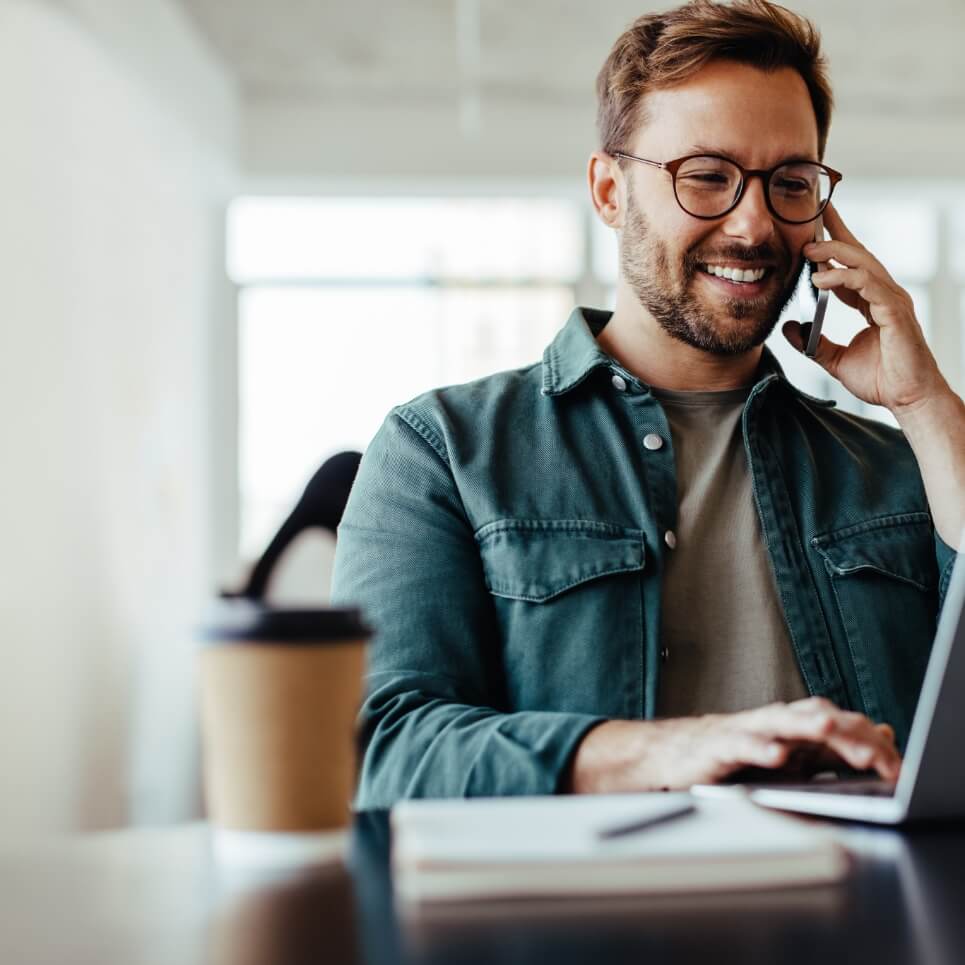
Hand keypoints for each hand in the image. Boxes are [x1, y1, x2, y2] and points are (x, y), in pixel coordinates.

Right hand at [565, 697, 900, 792]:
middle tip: (878, 755)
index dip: (870, 743)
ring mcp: (745, 731)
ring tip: (827, 731)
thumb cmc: (731, 757)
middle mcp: (773, 722)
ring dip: (805, 726)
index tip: (896, 768)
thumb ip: (833, 747)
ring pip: (781, 722)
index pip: (841, 726)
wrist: (670, 755)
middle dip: (848, 734)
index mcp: (793, 726)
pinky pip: (741, 745)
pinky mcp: (718, 746)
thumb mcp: (789, 756)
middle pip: (817, 717)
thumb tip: (885, 735)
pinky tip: (775, 755)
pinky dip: (759, 748)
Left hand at [782, 201, 949, 415]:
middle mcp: (884, 295)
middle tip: (810, 221)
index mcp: (871, 302)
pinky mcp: (895, 312)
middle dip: (836, 233)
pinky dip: (844, 277)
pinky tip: (821, 279)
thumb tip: (790, 327)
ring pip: (863, 263)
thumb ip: (813, 342)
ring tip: (809, 251)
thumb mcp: (835, 359)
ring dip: (834, 253)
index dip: (833, 244)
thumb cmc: (882, 380)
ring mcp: (892, 301)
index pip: (851, 265)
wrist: (907, 399)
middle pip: (858, 254)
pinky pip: (869, 285)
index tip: (813, 227)